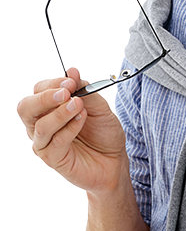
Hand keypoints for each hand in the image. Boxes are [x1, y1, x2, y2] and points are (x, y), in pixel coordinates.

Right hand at [17, 67, 127, 195]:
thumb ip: (84, 89)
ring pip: (40, 126)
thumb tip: (72, 71)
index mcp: (49, 109)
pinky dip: (70, 128)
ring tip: (79, 105)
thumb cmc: (103, 132)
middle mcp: (42, 125)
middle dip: (45, 97)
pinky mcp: (53, 159)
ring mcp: (45, 143)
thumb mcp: (98, 105)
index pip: (38, 90)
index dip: (53, 82)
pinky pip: (55, 142)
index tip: (71, 79)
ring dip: (60, 113)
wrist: (115, 159)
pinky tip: (82, 119)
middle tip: (66, 92)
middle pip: (26, 108)